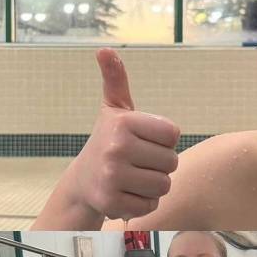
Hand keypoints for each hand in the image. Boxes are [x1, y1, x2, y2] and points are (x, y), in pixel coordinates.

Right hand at [66, 49, 180, 220]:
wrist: (83, 181)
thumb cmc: (110, 141)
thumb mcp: (114, 110)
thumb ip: (116, 81)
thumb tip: (105, 51)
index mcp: (123, 122)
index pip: (173, 134)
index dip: (163, 140)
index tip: (144, 140)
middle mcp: (116, 147)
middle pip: (172, 162)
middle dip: (160, 165)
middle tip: (139, 162)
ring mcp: (113, 176)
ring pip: (164, 185)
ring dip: (155, 185)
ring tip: (135, 178)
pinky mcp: (112, 201)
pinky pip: (151, 205)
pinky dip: (144, 203)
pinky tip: (128, 194)